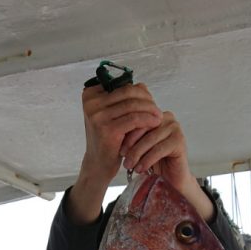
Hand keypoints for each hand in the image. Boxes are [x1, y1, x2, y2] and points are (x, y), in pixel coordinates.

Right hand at [67, 83, 161, 223]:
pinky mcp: (107, 129)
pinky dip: (148, 120)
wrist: (98, 164)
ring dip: (150, 109)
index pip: (121, 85)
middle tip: (157, 108)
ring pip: (132, 105)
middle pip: (127, 92)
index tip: (150, 101)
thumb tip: (143, 86)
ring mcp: (98, 115)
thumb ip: (123, 101)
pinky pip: (134, 119)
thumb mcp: (112, 116)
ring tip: (160, 116)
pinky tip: (156, 123)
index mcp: (91, 95)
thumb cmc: (107, 139)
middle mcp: (91, 102)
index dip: (139, 91)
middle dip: (146, 99)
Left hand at [120, 110, 214, 221]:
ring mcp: (175, 128)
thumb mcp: (137, 146)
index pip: (138, 117)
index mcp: (155, 114)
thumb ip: (129, 133)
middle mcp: (167, 117)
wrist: (169, 181)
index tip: (116, 145)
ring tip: (129, 165)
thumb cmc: (151, 163)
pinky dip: (148, 160)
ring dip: (138, 153)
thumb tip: (109, 126)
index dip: (126, 131)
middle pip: (144, 127)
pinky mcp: (180, 141)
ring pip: (151, 139)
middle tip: (121, 155)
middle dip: (131, 142)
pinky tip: (140, 169)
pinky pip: (159, 149)